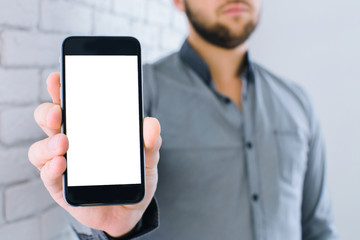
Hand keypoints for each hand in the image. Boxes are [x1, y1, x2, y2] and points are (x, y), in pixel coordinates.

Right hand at [28, 72, 161, 236]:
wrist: (130, 208)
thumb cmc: (133, 175)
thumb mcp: (148, 155)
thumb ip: (151, 139)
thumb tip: (150, 126)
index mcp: (89, 128)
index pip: (71, 103)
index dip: (62, 89)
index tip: (59, 76)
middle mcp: (71, 142)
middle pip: (49, 120)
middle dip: (48, 111)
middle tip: (59, 112)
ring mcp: (63, 164)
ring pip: (41, 147)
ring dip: (48, 143)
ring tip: (64, 143)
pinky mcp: (60, 187)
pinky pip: (47, 176)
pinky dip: (50, 168)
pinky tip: (61, 163)